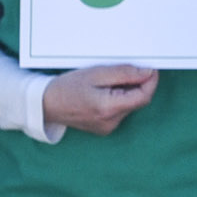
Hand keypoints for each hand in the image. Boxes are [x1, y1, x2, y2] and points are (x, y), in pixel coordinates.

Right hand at [42, 64, 158, 134]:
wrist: (45, 104)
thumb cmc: (67, 87)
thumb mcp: (96, 73)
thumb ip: (124, 73)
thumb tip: (148, 72)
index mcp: (109, 108)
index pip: (144, 96)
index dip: (151, 81)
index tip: (150, 68)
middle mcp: (111, 122)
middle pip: (137, 101)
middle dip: (136, 84)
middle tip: (122, 71)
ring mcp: (108, 128)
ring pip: (129, 105)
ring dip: (126, 91)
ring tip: (106, 82)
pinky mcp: (104, 128)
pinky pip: (120, 111)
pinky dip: (118, 99)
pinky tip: (102, 93)